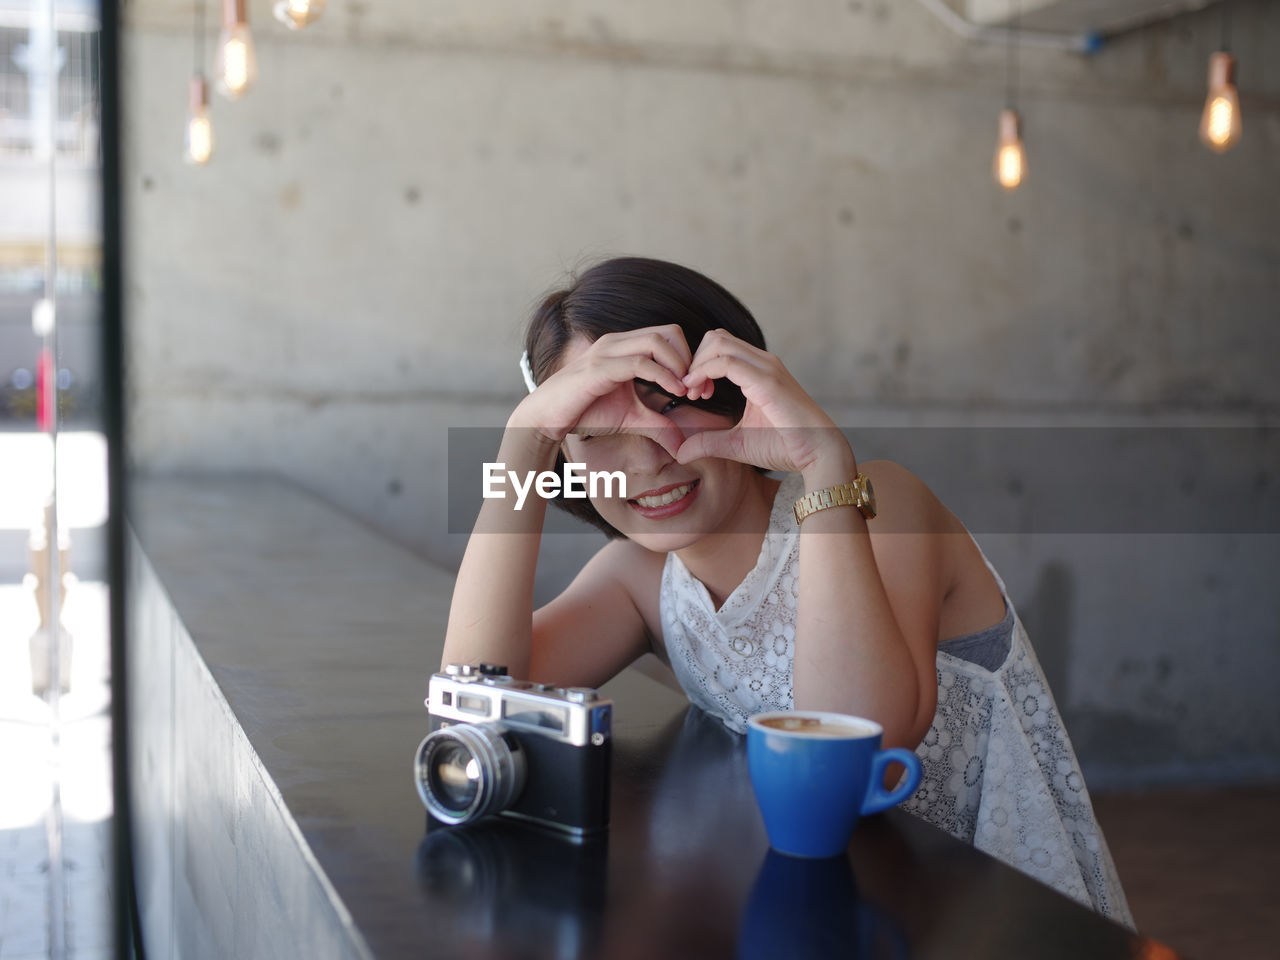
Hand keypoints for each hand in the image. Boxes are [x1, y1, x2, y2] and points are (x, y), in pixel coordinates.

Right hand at [507, 326, 691, 458]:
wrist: (546, 417)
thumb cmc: (586, 412)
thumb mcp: (632, 419)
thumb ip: (659, 426)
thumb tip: (683, 447)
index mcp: (625, 346)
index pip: (669, 335)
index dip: (690, 358)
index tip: (699, 388)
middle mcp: (617, 342)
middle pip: (669, 332)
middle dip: (690, 359)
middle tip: (697, 389)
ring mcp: (606, 352)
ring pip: (656, 342)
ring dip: (679, 366)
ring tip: (686, 392)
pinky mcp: (598, 369)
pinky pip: (639, 363)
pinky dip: (662, 376)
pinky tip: (673, 393)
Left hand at [674, 329, 853, 475]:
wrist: (818, 453)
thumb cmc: (785, 446)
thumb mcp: (736, 443)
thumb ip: (708, 442)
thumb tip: (680, 452)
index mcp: (759, 369)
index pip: (720, 346)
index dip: (699, 364)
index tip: (692, 394)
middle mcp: (763, 362)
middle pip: (715, 337)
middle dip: (694, 360)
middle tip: (689, 392)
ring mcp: (766, 367)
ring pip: (718, 342)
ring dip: (696, 364)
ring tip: (692, 393)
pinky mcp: (766, 380)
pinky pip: (726, 362)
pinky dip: (703, 372)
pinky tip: (698, 393)